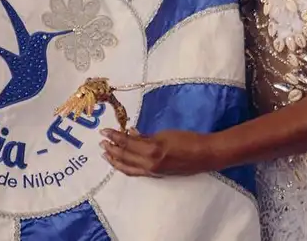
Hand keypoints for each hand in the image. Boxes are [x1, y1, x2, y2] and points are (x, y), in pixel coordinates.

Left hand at [100, 128, 219, 176]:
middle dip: (111, 149)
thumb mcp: (164, 134)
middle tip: (102, 142)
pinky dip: (126, 166)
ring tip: (106, 153)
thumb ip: (145, 136)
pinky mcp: (157, 175)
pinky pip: (136, 172)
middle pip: (124, 157)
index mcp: (152, 150)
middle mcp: (149, 164)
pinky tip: (121, 160)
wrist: (205, 155)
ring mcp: (153, 172)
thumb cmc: (187, 139)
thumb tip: (130, 133)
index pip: (127, 143)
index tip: (104, 131)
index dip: (114, 136)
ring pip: (128, 168)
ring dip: (115, 161)